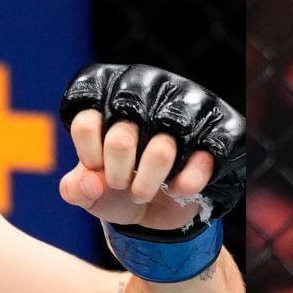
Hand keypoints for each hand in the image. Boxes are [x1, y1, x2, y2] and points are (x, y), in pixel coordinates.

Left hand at [58, 64, 243, 232]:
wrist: (164, 203)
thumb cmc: (121, 184)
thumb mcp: (90, 190)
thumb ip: (75, 188)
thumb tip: (85, 184)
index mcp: (109, 92)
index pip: (87, 121)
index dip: (88, 155)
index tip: (95, 168)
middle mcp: (147, 89)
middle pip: (121, 138)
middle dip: (116, 175)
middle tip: (120, 185)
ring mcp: (185, 106)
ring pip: (161, 152)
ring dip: (147, 185)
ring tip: (143, 193)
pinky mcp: (218, 129)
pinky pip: (202, 161)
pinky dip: (185, 184)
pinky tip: (178, 189)